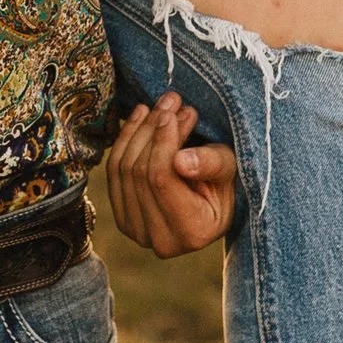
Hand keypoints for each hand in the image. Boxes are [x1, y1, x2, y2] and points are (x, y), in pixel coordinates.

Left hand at [99, 92, 236, 255]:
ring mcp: (136, 231)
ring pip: (123, 169)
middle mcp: (160, 240)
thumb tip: (181, 160)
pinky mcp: (122, 217)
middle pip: (139, 172)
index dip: (163, 141)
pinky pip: (113, 171)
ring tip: (160, 106)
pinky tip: (140, 117)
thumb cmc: (226, 183)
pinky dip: (125, 140)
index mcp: (191, 233)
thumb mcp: (229, 169)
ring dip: (140, 130)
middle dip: (153, 130)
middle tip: (171, 102)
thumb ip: (210, 163)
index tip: (173, 113)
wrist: (212, 201)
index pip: (161, 178)